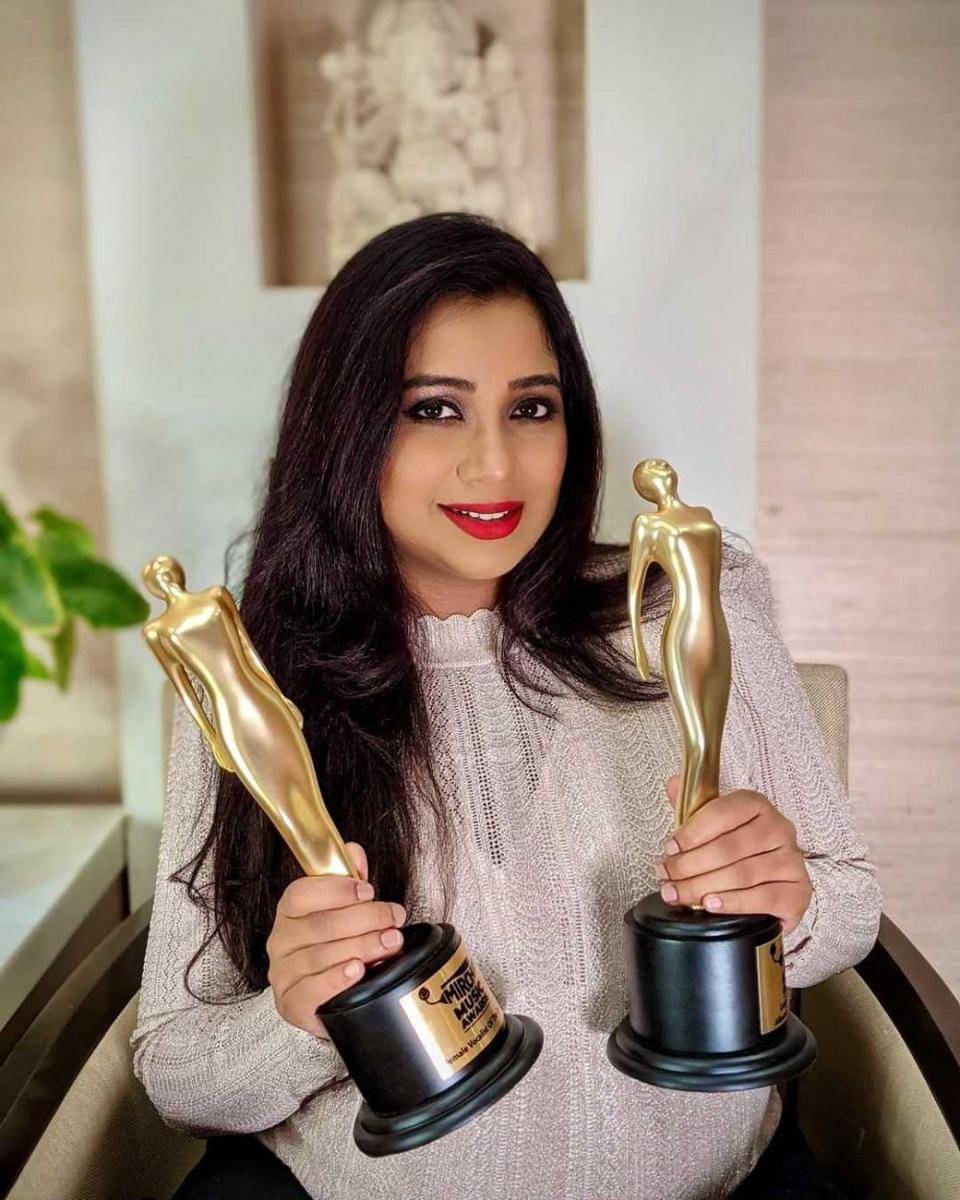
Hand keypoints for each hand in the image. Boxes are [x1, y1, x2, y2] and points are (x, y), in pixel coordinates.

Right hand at [266, 842, 405, 1037]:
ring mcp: (283, 973)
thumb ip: (349, 878)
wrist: (329, 997)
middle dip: (365, 920)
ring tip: (388, 943)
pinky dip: (337, 979)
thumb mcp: (344, 909)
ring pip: (322, 956)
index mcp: (290, 912)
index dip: (337, 890)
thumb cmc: (336, 947)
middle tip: (393, 919)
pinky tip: (357, 970)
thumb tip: (354, 852)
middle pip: (320, 925)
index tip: (368, 891)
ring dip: (362, 947)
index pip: (301, 893)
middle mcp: (281, 941)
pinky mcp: (291, 1004)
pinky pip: (311, 990)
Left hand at [655, 776, 811, 934]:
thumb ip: (693, 806)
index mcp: (756, 805)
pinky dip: (733, 903)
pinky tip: (711, 904)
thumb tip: (674, 783)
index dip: (692, 832)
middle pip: (728, 848)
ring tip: (679, 893)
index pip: (721, 813)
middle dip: (689, 865)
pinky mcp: (798, 891)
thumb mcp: (713, 825)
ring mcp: (792, 860)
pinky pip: (762, 898)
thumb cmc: (738, 852)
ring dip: (703, 886)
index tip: (670, 848)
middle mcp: (779, 829)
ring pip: (741, 874)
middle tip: (667, 876)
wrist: (772, 885)